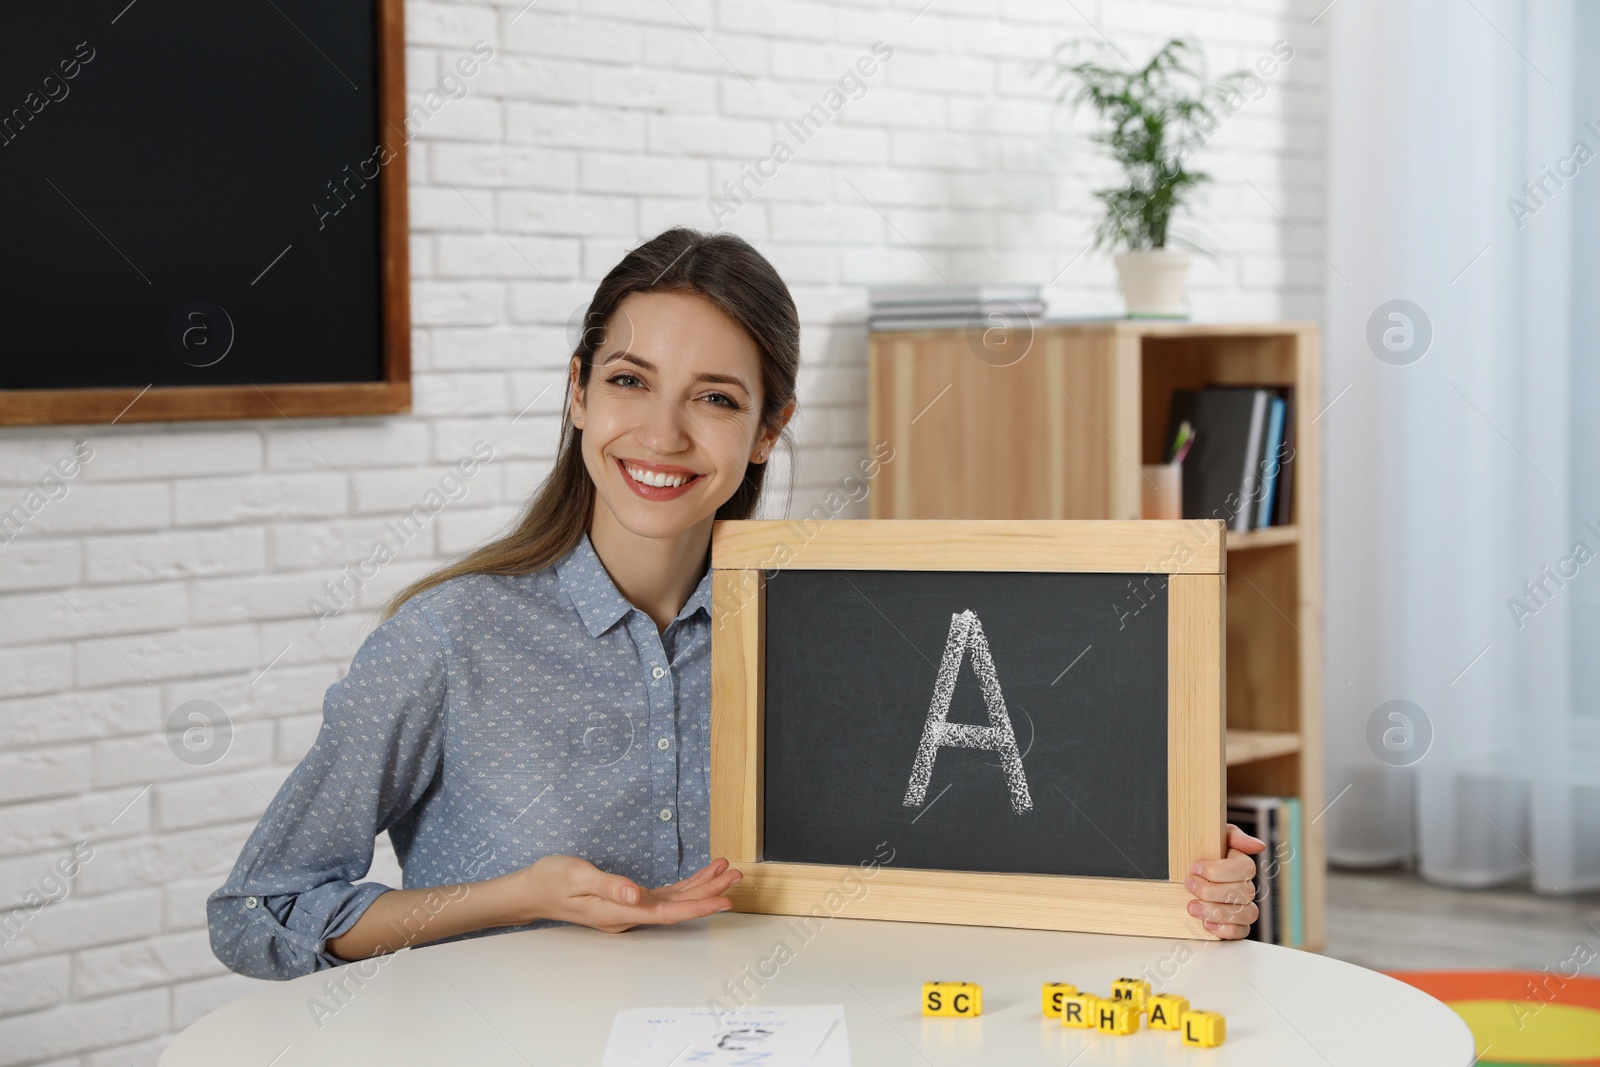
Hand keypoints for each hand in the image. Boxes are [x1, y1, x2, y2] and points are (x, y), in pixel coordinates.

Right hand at [517, 854, 743, 933]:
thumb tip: (636, 895)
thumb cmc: (551, 879)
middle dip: (709, 893)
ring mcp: (629, 910)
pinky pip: (664, 895)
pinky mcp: (628, 901)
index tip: (723, 899)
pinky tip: (702, 873)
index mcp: (618, 912)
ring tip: (728, 871)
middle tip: (737, 877)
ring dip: (702, 887)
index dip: (697, 906)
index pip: (666, 912)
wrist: (532, 890)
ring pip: (674, 901)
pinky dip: (685, 884)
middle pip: (677, 907)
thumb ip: (608, 885)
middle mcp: (628, 915)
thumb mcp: (576, 875)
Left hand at [1184, 823, 1264, 938]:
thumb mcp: (1213, 836)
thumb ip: (1234, 836)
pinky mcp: (1235, 926)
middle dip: (1211, 890)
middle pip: (1244, 893)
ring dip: (1216, 911)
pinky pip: (1241, 932)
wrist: (1182, 871)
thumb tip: (1258, 845)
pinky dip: (1224, 930)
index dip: (1218, 870)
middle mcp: (1246, 887)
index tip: (1194, 867)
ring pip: (1245, 913)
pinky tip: (1206, 923)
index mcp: (1241, 865)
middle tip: (1189, 885)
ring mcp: (1242, 908)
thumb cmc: (1199, 852)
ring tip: (1192, 907)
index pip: (1246, 869)